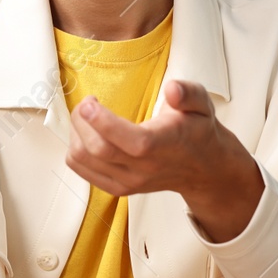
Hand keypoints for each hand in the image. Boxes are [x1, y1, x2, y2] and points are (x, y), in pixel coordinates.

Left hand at [66, 80, 263, 241]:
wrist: (201, 168)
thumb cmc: (196, 131)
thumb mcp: (202, 105)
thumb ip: (189, 93)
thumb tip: (172, 90)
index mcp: (164, 145)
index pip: (131, 141)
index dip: (103, 122)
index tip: (90, 102)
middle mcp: (144, 168)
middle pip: (97, 150)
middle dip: (81, 121)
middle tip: (87, 103)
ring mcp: (128, 182)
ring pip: (83, 160)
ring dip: (75, 133)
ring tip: (85, 117)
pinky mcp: (117, 188)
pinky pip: (81, 170)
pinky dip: (75, 149)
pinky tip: (86, 134)